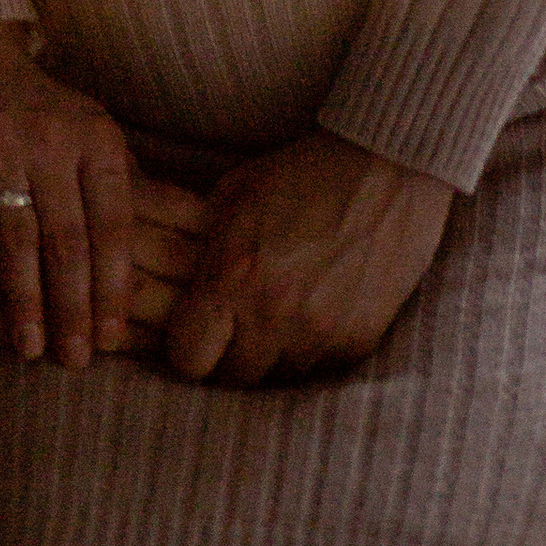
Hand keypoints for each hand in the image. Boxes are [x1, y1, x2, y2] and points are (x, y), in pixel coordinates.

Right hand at [0, 18, 208, 372]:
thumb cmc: (41, 113)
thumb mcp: (91, 135)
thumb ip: (127, 190)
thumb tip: (190, 254)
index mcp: (96, 139)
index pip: (114, 226)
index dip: (114, 287)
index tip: (114, 340)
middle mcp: (50, 139)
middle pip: (68, 239)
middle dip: (74, 307)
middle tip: (78, 360)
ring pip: (18, 235)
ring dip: (25, 298)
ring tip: (31, 348)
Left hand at [165, 126, 452, 387]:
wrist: (384, 168)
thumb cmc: (300, 174)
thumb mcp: (234, 193)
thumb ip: (197, 242)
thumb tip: (160, 274)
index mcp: (233, 272)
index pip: (186, 358)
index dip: (185, 347)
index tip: (193, 329)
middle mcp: (273, 312)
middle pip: (231, 378)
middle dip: (227, 355)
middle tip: (236, 324)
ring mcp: (319, 333)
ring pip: (277, 378)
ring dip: (271, 355)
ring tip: (277, 313)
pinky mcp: (357, 343)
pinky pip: (319, 371)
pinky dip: (310, 351)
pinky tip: (313, 311)